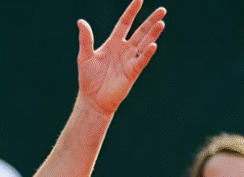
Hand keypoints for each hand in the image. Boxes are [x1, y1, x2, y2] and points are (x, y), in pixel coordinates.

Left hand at [76, 0, 165, 114]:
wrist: (93, 99)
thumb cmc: (88, 78)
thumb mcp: (85, 56)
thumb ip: (85, 39)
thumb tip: (81, 21)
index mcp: (113, 43)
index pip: (125, 23)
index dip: (132, 12)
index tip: (139, 0)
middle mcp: (124, 49)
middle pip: (140, 31)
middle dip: (150, 21)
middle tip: (162, 10)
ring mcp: (130, 60)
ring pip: (144, 44)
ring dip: (153, 34)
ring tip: (161, 22)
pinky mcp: (132, 72)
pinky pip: (141, 60)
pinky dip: (147, 53)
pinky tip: (153, 44)